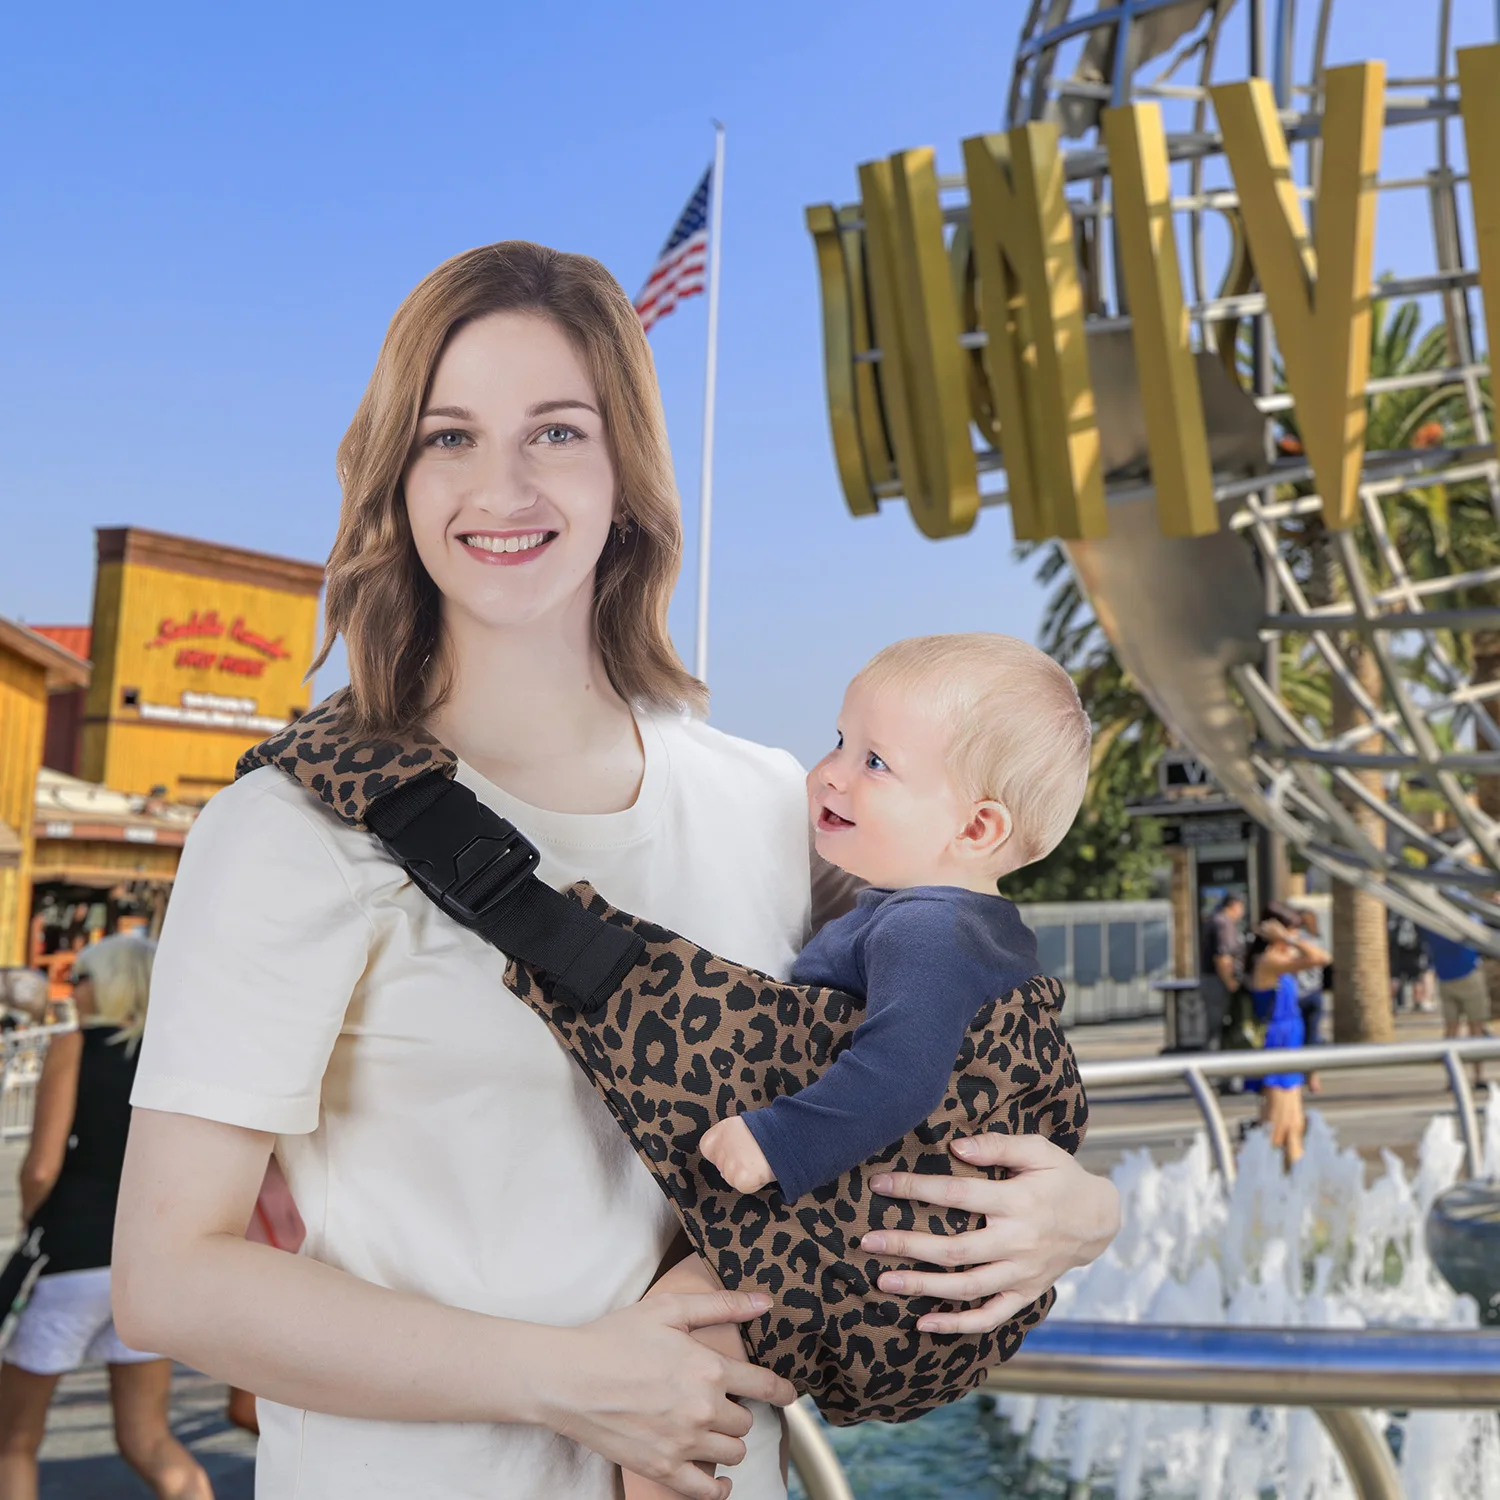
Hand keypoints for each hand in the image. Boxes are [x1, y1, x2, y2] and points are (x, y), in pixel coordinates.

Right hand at [541, 1289, 795, 1499]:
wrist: (567, 1377)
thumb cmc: (615, 1337)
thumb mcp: (668, 1309)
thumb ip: (721, 1305)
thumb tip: (764, 1302)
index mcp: (708, 1368)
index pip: (764, 1386)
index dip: (782, 1391)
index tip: (789, 1394)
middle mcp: (703, 1409)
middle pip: (745, 1422)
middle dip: (737, 1411)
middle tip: (719, 1402)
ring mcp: (683, 1443)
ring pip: (732, 1454)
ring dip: (727, 1442)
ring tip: (710, 1430)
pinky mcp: (662, 1468)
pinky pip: (706, 1492)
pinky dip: (718, 1490)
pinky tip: (719, 1481)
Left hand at [700, 1116, 774, 1192]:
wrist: (791, 1137)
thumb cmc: (771, 1132)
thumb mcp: (746, 1126)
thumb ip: (731, 1138)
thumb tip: (725, 1157)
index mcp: (722, 1128)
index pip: (708, 1148)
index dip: (722, 1153)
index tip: (737, 1151)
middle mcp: (724, 1144)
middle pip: (721, 1166)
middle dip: (735, 1166)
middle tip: (754, 1156)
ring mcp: (731, 1161)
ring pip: (731, 1178)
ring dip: (744, 1175)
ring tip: (760, 1161)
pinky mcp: (742, 1177)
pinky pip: (743, 1186)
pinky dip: (754, 1183)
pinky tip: (762, 1170)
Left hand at [857, 1132, 1119, 1334]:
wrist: (1098, 1220)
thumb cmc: (1061, 1178)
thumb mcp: (1039, 1150)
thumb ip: (998, 1146)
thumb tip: (957, 1146)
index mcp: (1017, 1202)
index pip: (958, 1194)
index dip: (916, 1188)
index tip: (880, 1184)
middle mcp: (1017, 1242)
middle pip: (955, 1249)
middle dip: (908, 1246)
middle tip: (868, 1241)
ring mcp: (1021, 1274)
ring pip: (966, 1287)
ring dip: (923, 1288)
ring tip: (883, 1282)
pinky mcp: (1025, 1294)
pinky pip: (990, 1316)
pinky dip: (958, 1325)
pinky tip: (924, 1323)